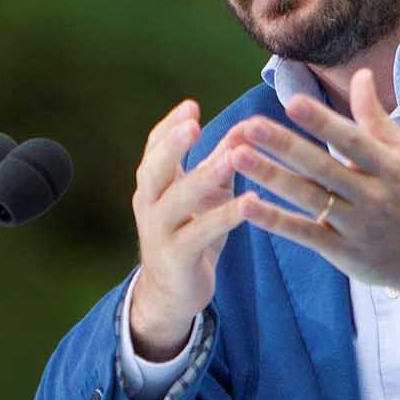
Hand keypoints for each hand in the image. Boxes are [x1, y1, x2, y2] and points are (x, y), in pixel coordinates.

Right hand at [128, 100, 253, 360]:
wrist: (170, 293)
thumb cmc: (189, 235)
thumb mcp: (202, 196)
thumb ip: (218, 163)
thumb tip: (245, 128)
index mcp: (153, 185)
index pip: (153, 149)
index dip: (169, 127)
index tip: (190, 106)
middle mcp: (149, 205)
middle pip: (153, 170)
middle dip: (171, 146)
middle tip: (191, 125)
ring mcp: (160, 232)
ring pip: (177, 200)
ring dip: (204, 176)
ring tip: (232, 157)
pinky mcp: (177, 257)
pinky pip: (200, 234)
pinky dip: (225, 217)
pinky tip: (249, 203)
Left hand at [229, 69, 399, 294]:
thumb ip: (375, 117)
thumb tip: (360, 74)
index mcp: (388, 167)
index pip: (353, 141)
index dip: (324, 123)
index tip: (294, 102)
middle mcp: (372, 195)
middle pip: (323, 168)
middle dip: (285, 146)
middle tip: (249, 126)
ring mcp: (356, 226)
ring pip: (308, 199)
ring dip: (270, 177)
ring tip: (236, 157)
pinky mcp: (342, 252)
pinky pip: (303, 233)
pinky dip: (275, 220)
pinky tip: (246, 204)